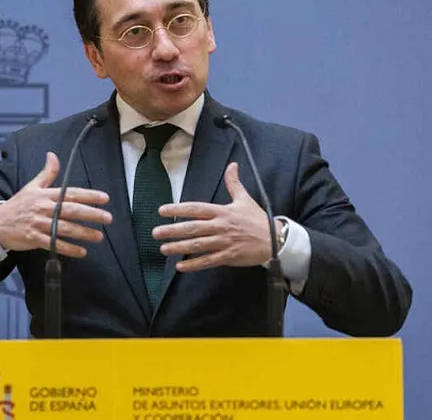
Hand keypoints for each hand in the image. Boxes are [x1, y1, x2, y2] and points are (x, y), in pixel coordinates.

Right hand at [0, 152, 111, 257]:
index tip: (104, 198)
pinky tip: (81, 251)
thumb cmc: (18, 205)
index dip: (89, 195)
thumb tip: (52, 155)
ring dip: (83, 233)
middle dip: (91, 214)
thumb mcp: (32, 186)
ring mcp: (39, 224)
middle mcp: (44, 208)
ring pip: (65, 228)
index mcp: (45, 194)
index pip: (71, 193)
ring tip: (99, 236)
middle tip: (108, 218)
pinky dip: (68, 248)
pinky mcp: (34, 238)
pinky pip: (54, 244)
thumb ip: (47, 173)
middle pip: (71, 210)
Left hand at [152, 162, 280, 271]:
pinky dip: (194, 264)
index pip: (196, 208)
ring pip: (198, 245)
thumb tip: (232, 165)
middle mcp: (221, 226)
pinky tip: (180, 266)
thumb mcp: (245, 199)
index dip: (179, 209)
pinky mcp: (229, 256)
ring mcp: (224, 242)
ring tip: (163, 248)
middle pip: (193, 228)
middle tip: (156, 232)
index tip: (162, 211)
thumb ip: (234, 183)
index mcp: (222, 211)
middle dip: (173, 230)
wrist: (275, 239)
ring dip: (179, 247)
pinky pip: (208, 261)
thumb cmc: (257, 219)